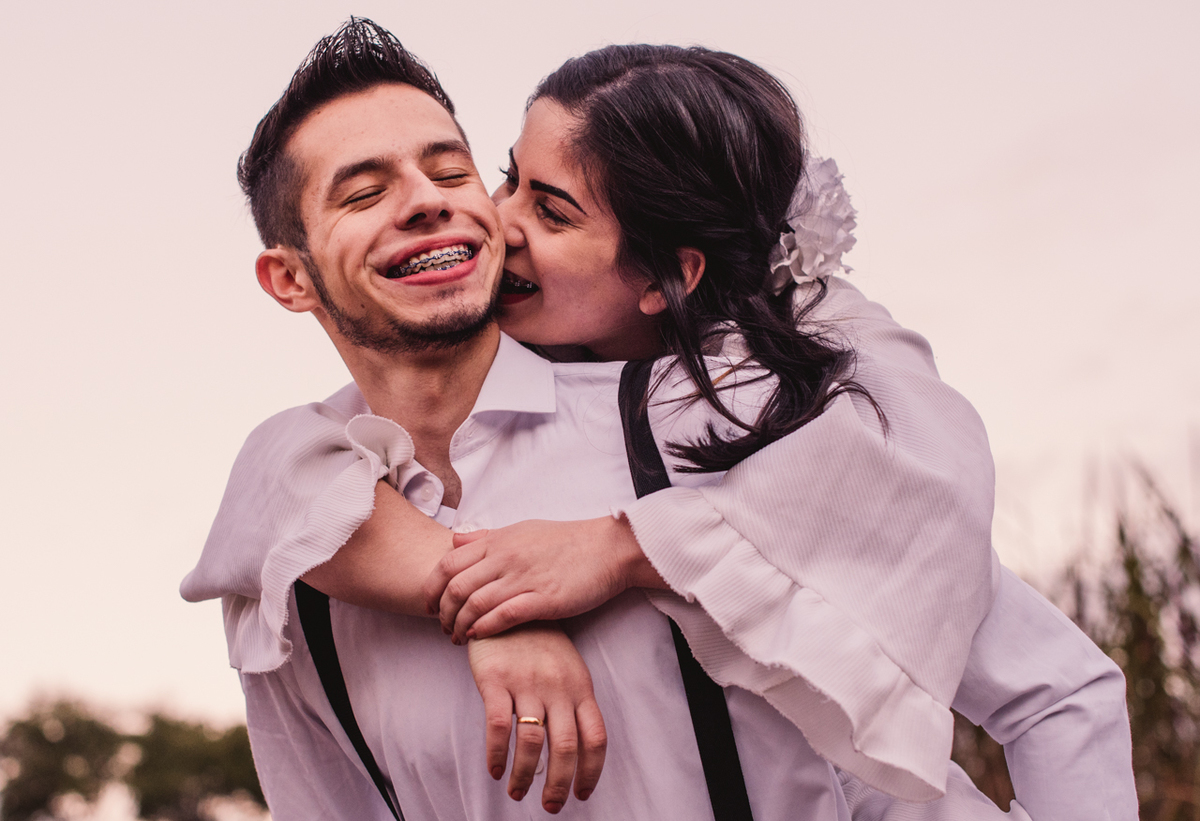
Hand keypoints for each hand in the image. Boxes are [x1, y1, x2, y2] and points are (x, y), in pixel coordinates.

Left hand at [424, 516, 665, 642]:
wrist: (608, 548)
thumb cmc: (566, 540)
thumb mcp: (522, 529)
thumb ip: (487, 537)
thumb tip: (455, 540)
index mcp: (499, 541)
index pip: (448, 563)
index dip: (431, 588)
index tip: (428, 606)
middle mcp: (506, 557)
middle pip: (456, 587)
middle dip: (442, 612)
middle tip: (441, 628)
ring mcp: (524, 578)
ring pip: (475, 603)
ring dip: (459, 625)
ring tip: (456, 638)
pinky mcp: (544, 599)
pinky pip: (504, 615)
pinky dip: (485, 628)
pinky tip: (478, 637)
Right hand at [467, 623, 606, 812]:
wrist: (505, 605)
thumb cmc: (538, 641)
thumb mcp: (567, 666)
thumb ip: (573, 701)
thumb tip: (576, 749)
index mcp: (580, 686)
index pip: (595, 737)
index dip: (591, 771)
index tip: (582, 794)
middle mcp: (558, 687)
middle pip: (566, 747)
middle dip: (558, 784)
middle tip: (550, 806)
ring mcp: (527, 682)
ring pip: (532, 742)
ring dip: (525, 775)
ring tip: (517, 792)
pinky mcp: (496, 680)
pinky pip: (499, 726)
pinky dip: (497, 754)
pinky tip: (494, 769)